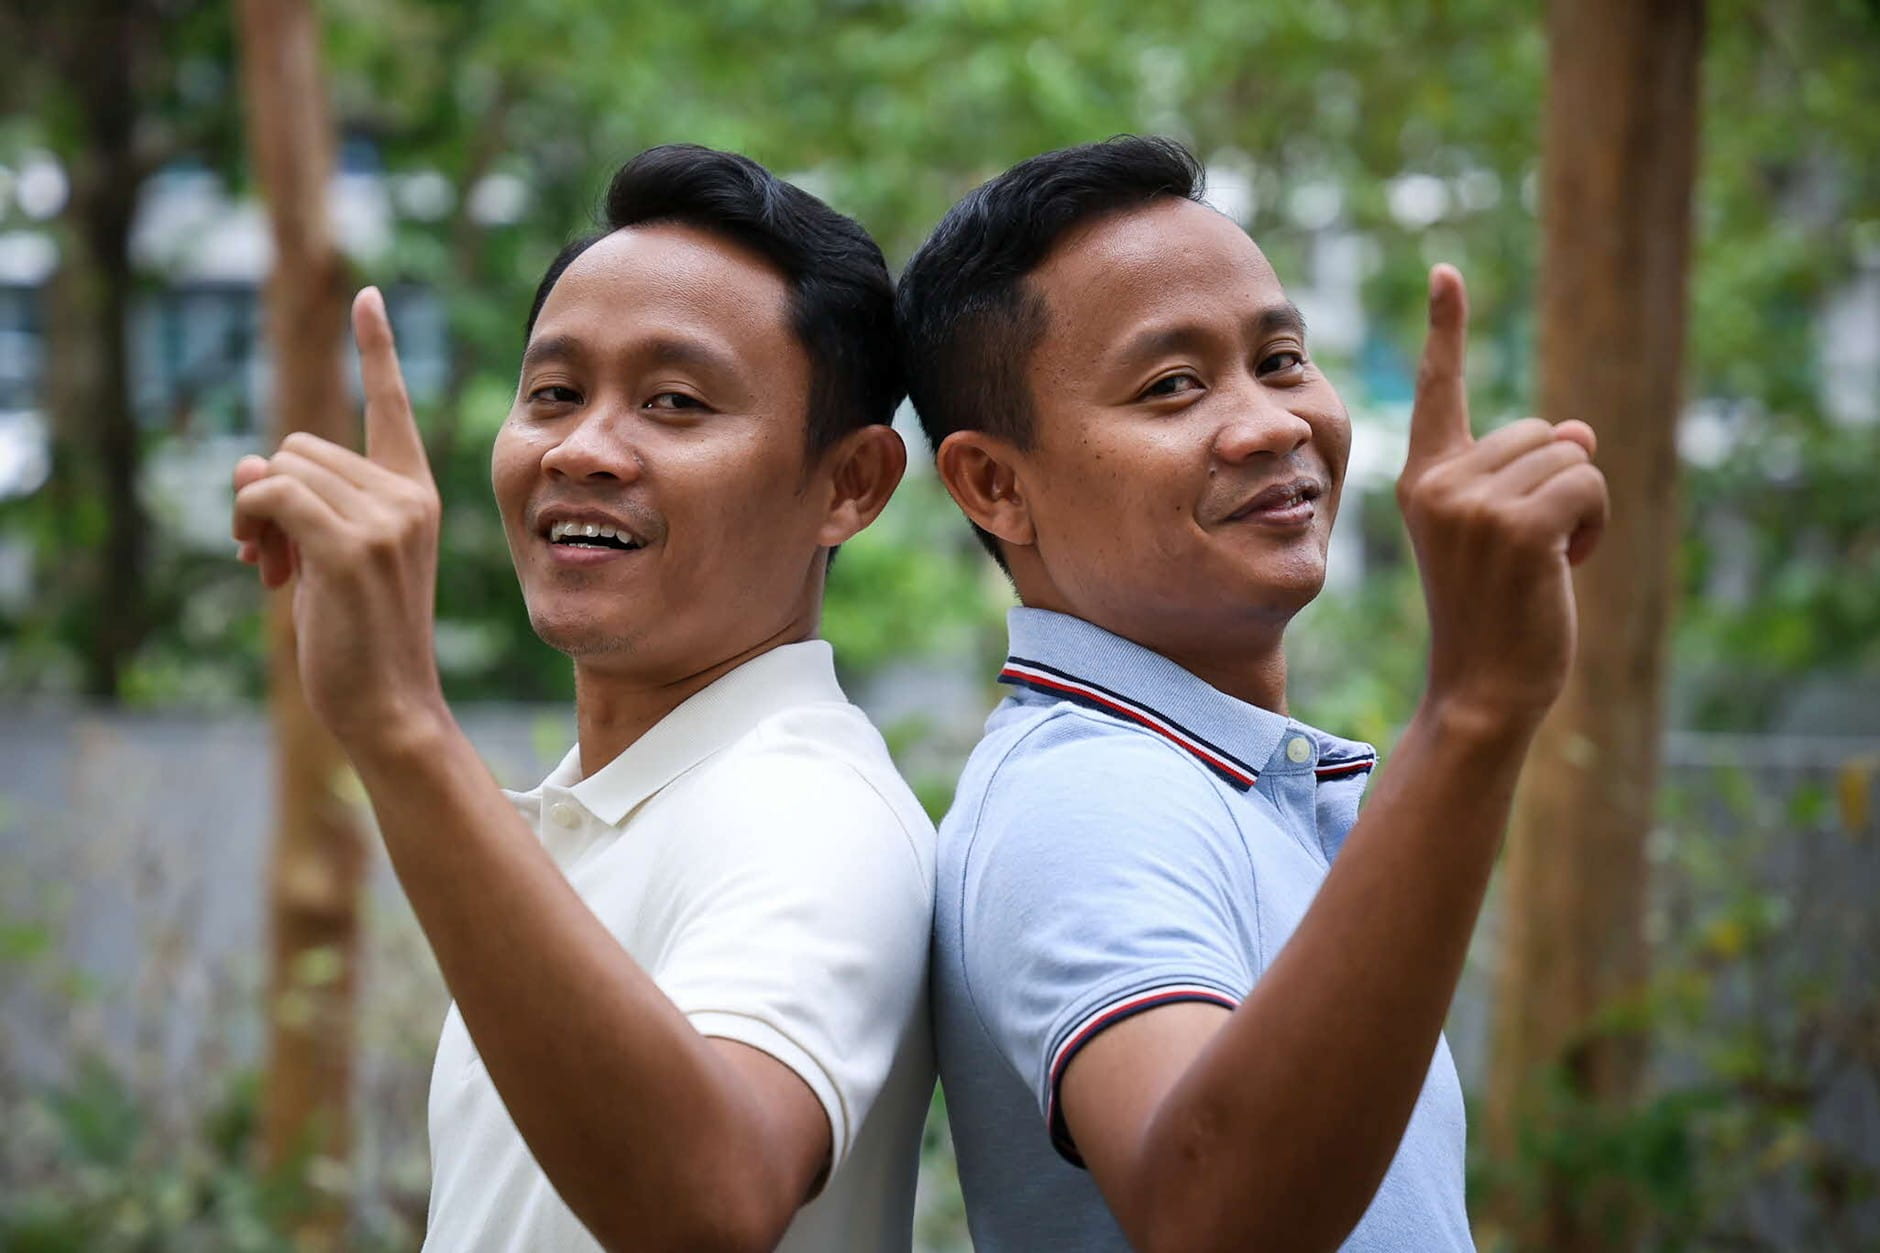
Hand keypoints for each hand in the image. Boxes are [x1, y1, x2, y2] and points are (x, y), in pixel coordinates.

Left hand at [232, 287, 445, 750]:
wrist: (391, 705)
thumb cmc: (360, 638)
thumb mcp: (330, 557)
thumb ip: (303, 503)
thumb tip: (247, 464)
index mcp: (416, 494)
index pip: (390, 406)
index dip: (376, 349)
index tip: (366, 296)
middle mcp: (408, 496)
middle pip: (300, 444)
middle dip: (270, 494)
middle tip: (275, 558)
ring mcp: (386, 520)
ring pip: (279, 468)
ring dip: (253, 515)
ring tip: (274, 570)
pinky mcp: (352, 547)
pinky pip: (271, 495)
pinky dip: (250, 524)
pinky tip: (265, 569)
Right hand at [1396, 265, 1608, 727]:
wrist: (1483, 686)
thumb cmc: (1497, 613)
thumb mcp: (1507, 533)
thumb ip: (1529, 476)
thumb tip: (1581, 429)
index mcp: (1423, 480)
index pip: (1439, 390)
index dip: (1447, 327)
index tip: (1447, 272)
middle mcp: (1438, 483)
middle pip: (1542, 431)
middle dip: (1561, 483)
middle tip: (1532, 551)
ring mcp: (1471, 504)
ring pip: (1572, 456)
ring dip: (1583, 507)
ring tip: (1547, 562)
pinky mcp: (1515, 526)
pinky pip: (1589, 484)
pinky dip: (1596, 524)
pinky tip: (1567, 566)